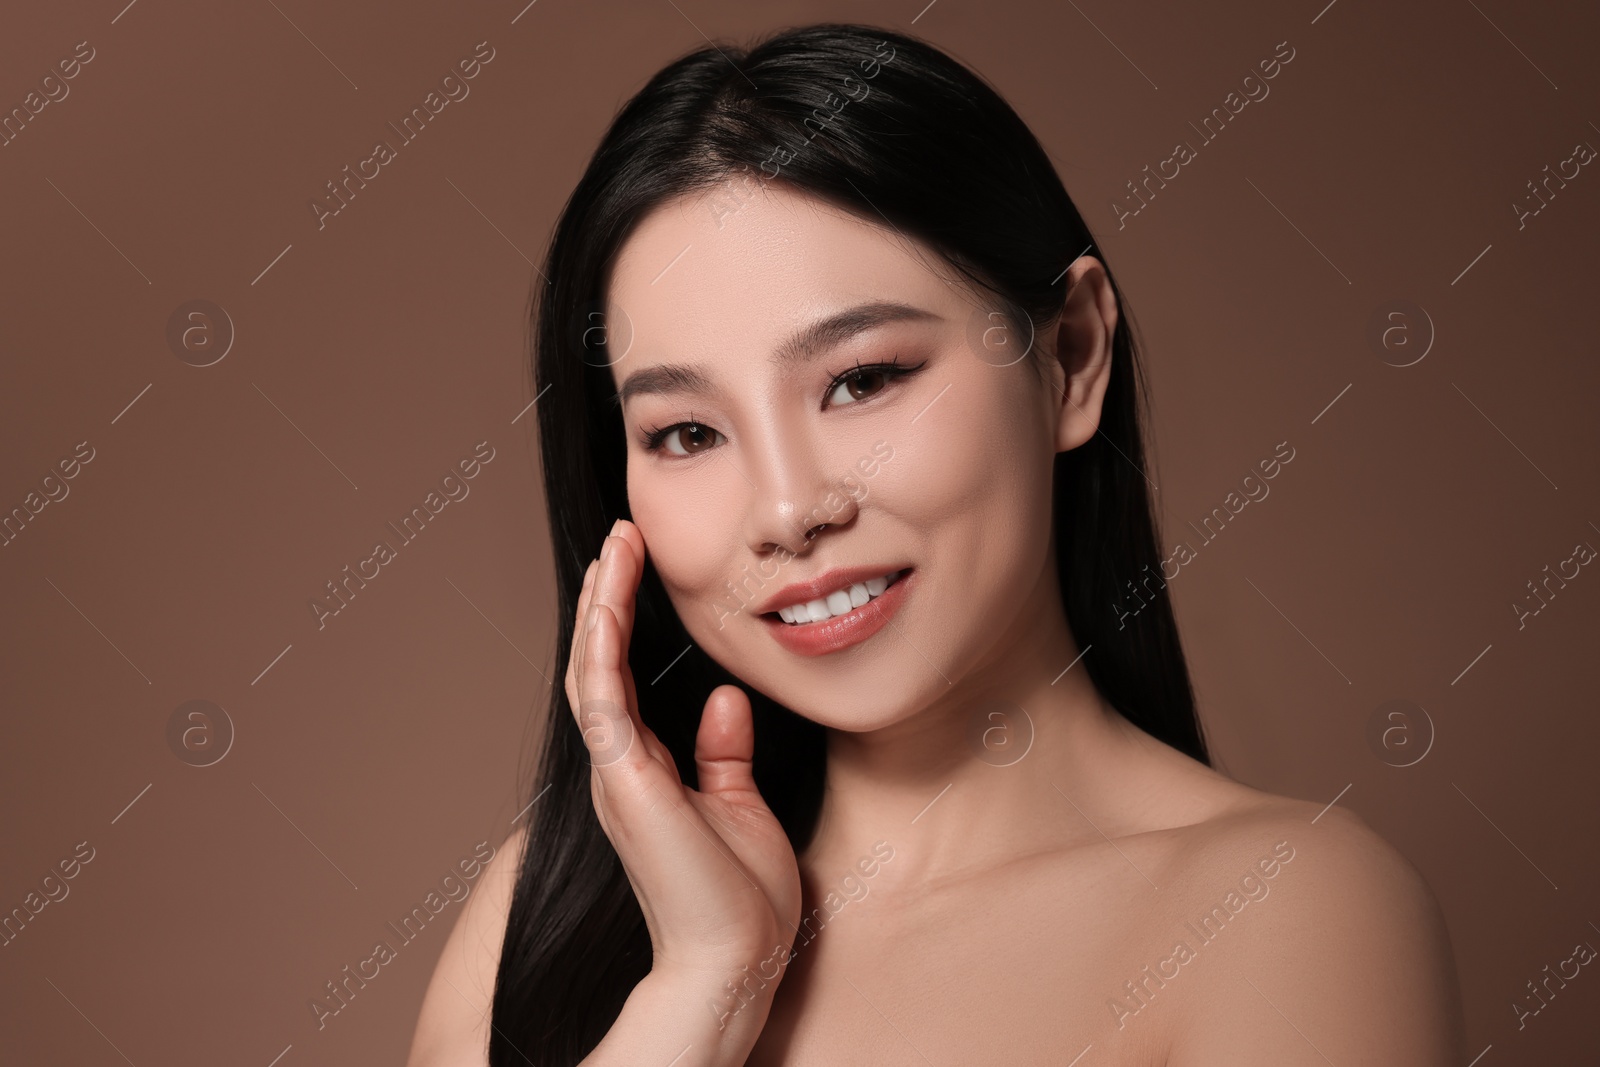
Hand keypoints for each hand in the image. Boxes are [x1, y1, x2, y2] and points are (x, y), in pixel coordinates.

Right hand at [566, 519, 801, 985]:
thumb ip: (725, 753)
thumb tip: (727, 698)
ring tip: (614, 547)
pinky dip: (601, 644)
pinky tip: (607, 597)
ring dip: (600, 604)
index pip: (624, 678)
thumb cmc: (740, 899)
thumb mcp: (740, 807)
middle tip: (620, 538)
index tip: (636, 566)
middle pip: (598, 663)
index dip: (624, 620)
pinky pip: (602, 697)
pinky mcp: (625, 780)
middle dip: (606, 597)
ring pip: (591, 669)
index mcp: (645, 770)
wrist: (737, 960)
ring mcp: (617, 772)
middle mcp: (621, 766)